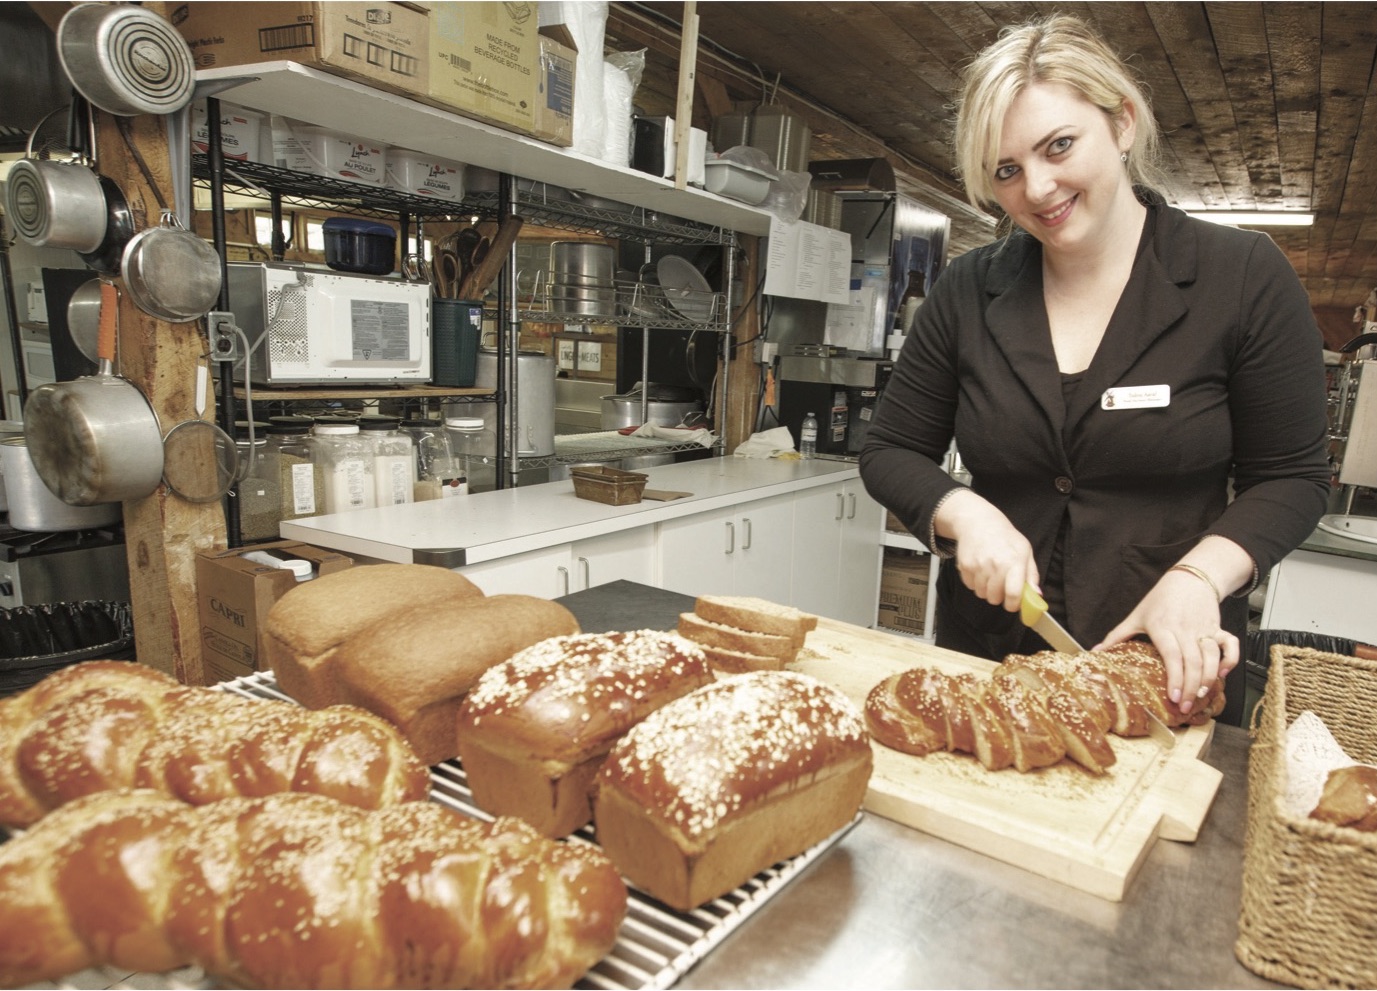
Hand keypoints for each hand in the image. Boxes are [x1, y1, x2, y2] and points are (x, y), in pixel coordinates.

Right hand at [936, 489, 1037, 613]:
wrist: (978, 522)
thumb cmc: (1005, 537)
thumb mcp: (1025, 551)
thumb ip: (1031, 574)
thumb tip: (1036, 595)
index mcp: (1014, 562)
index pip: (1013, 594)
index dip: (1013, 605)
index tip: (1013, 605)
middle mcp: (995, 565)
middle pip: (994, 598)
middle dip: (999, 597)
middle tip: (1001, 586)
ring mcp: (978, 566)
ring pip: (981, 594)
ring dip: (986, 590)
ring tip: (989, 575)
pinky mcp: (965, 566)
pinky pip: (970, 586)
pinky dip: (975, 582)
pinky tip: (979, 569)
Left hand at [1096, 568, 1239, 714]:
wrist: (1189, 578)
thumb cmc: (1160, 598)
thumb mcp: (1137, 615)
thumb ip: (1117, 635)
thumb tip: (1096, 650)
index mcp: (1163, 628)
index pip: (1172, 656)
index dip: (1175, 678)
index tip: (1174, 697)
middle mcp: (1185, 630)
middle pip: (1192, 662)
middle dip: (1191, 688)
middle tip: (1185, 707)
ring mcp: (1203, 629)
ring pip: (1211, 657)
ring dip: (1209, 678)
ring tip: (1202, 696)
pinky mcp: (1217, 628)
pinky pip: (1229, 645)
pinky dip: (1230, 660)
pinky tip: (1222, 674)